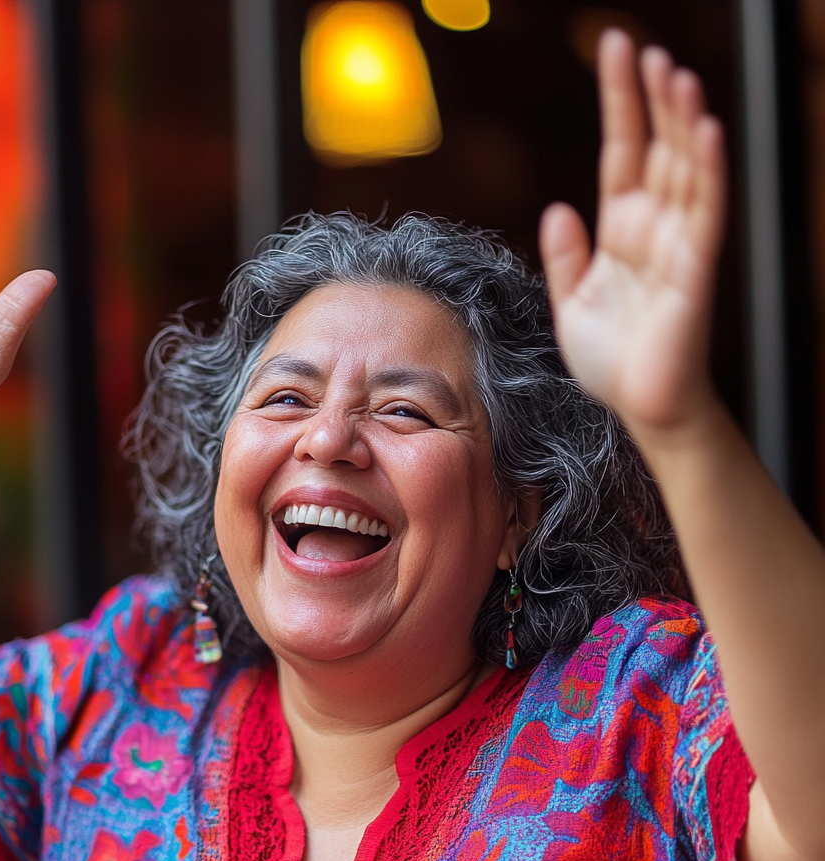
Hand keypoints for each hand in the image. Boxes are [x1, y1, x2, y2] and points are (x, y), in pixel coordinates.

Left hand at [539, 31, 726, 438]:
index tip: (615, 52)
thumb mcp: (571, 303)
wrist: (640, 406)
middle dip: (650, 98)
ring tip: (674, 73)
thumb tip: (557, 206)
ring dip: (680, 121)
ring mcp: (677, 245)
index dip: (620, 103)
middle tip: (642, 48)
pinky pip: (704, 212)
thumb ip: (565, 256)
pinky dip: (707, 171)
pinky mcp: (695, 269)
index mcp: (619, 233)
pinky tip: (705, 131)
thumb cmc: (611, 360)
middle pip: (656, 148)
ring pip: (684, 169)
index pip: (621, 152)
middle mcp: (652, 229)